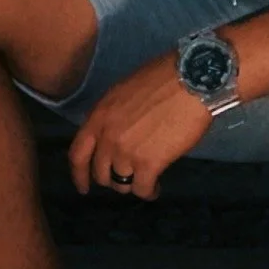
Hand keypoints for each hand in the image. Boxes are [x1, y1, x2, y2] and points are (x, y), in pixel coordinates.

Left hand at [68, 53, 211, 200]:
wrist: (191, 81)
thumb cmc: (163, 77)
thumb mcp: (125, 91)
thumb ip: (114, 116)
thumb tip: (118, 132)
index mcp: (99, 116)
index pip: (78, 154)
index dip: (79, 174)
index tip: (84, 187)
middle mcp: (108, 137)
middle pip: (100, 173)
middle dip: (112, 179)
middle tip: (127, 177)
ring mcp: (126, 152)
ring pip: (121, 184)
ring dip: (132, 184)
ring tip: (145, 180)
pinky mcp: (149, 164)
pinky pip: (142, 189)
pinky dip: (149, 192)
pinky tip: (156, 188)